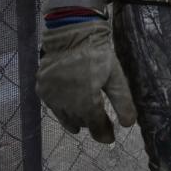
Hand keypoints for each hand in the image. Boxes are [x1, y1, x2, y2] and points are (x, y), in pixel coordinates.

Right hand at [36, 20, 136, 142]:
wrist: (72, 33)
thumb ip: (122, 101)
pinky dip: (62, 109)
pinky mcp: (41, 88)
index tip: (110, 137)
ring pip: (65, 116)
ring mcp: (51, 96)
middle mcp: (65, 103)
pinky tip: (69, 106)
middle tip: (100, 122)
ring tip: (84, 120)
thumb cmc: (98, 53)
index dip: (104, 133)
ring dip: (75, 119)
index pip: (95, 126)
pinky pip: (52, 106)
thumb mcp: (115, 76)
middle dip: (91, 123)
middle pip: (80, 121)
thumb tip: (129, 125)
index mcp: (85, 101)